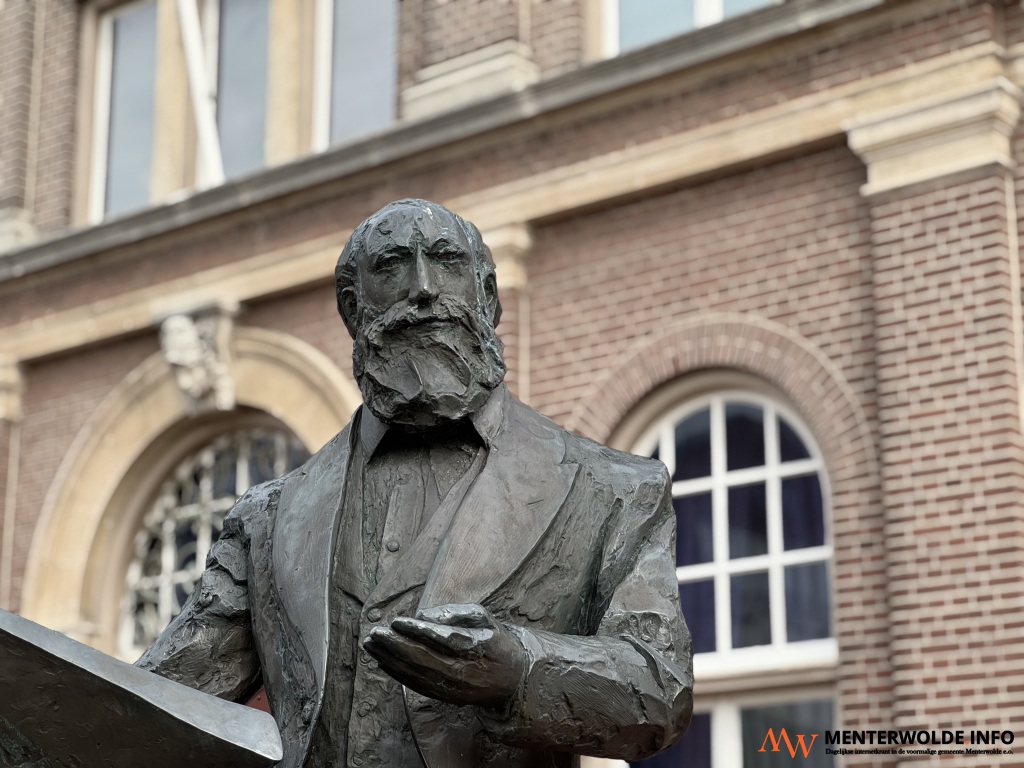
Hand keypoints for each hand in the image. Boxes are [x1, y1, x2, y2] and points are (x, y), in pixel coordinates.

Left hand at [362, 603, 526, 705]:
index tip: (396, 621)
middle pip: (424, 658)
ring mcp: (453, 688)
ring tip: (371, 645)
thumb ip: (455, 612)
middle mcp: (463, 670)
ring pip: (416, 674)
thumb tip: (423, 615)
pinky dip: (397, 674)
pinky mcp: (446, 698)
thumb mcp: (484, 617)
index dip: (417, 630)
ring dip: (390, 660)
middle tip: (375, 632)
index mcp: (475, 647)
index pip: (442, 639)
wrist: (512, 679)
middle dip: (395, 645)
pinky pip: (417, 686)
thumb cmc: (493, 640)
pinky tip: (381, 662)